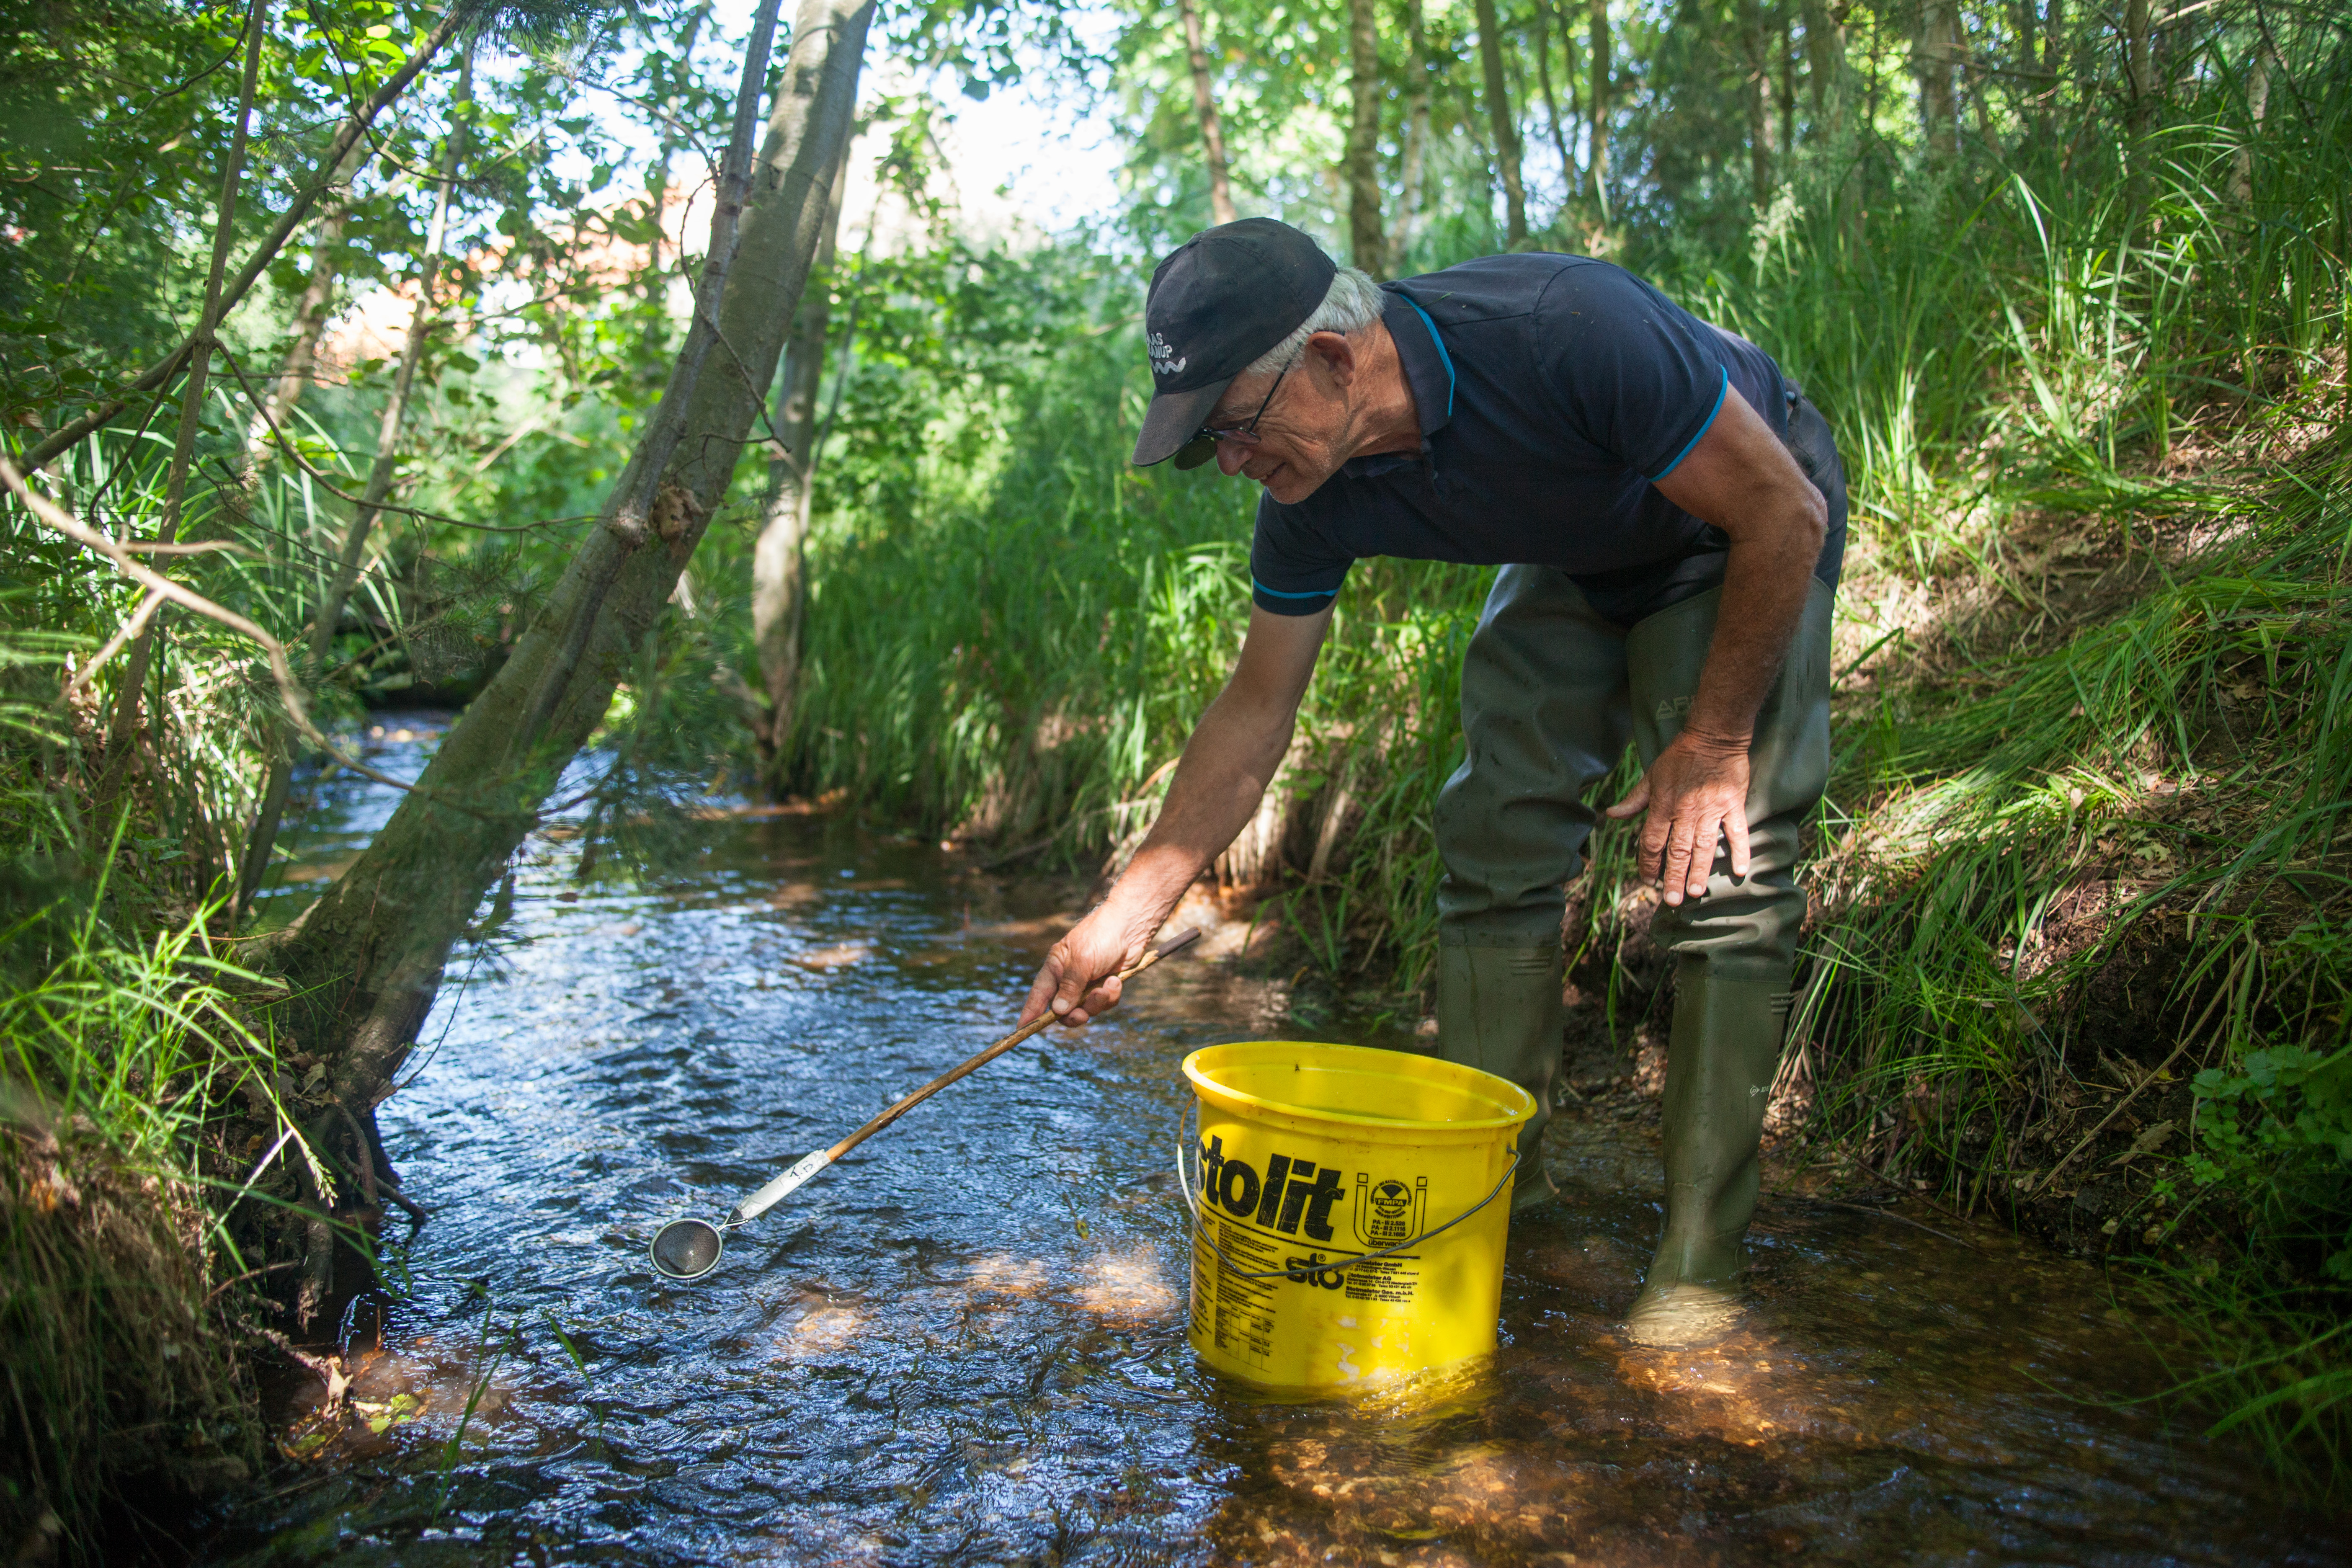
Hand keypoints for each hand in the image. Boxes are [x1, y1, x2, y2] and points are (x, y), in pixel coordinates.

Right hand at [1021, 906, 1155, 1027]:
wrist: (1131, 926)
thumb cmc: (1101, 936)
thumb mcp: (1082, 961)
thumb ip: (1069, 987)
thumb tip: (1057, 1011)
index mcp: (1055, 967)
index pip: (1039, 994)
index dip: (1030, 1012)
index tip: (1021, 1029)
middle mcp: (1069, 977)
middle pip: (1064, 1009)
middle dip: (1074, 1015)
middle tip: (1082, 1015)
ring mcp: (1088, 982)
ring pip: (1087, 1008)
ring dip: (1097, 1002)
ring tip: (1108, 985)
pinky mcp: (1106, 984)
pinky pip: (1105, 1002)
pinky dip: (1111, 995)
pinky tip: (1116, 980)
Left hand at [1605, 732, 1751, 905]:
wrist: (1713, 736)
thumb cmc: (1679, 757)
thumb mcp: (1651, 776)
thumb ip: (1634, 800)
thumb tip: (1612, 814)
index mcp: (1663, 805)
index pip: (1653, 841)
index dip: (1649, 863)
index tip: (1649, 881)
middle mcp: (1686, 811)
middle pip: (1678, 850)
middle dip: (1674, 877)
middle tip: (1673, 900)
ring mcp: (1711, 809)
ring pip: (1704, 847)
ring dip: (1700, 871)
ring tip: (1697, 893)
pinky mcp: (1733, 804)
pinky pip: (1737, 832)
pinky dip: (1740, 851)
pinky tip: (1740, 871)